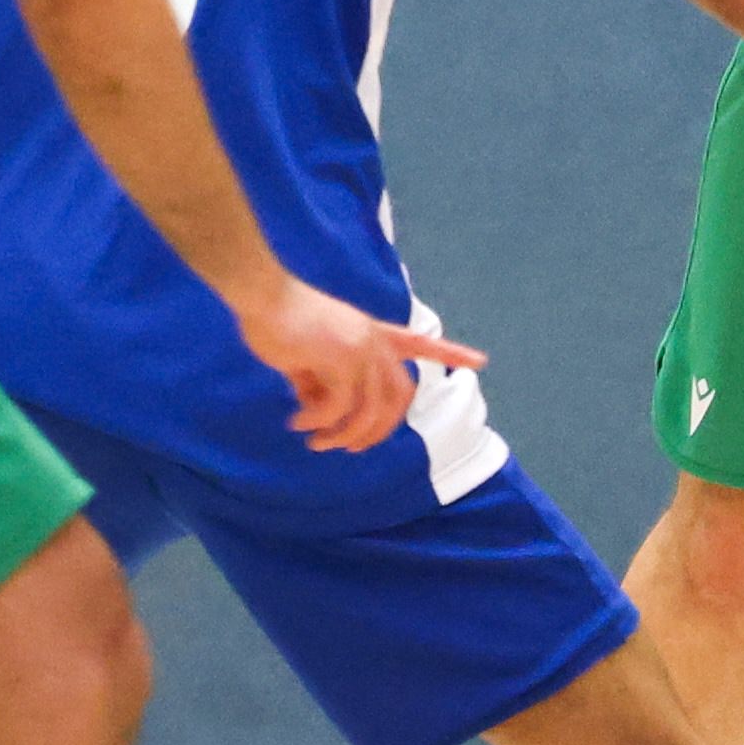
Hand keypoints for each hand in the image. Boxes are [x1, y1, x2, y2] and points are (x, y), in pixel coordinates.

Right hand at [232, 280, 482, 456]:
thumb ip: (321, 382)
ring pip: (369, 410)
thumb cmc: (279, 320)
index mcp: (372, 333)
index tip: (481, 361)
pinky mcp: (339, 359)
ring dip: (343, 436)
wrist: (262, 295)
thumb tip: (319, 414)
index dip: (450, 353)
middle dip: (378, 431)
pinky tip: (298, 423)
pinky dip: (320, 423)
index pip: (420, 342)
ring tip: (316, 443)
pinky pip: (339, 407)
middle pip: (399, 396)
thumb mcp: (308, 357)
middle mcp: (373, 341)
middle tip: (348, 448)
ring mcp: (360, 349)